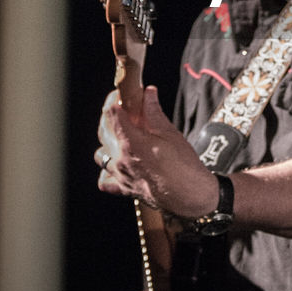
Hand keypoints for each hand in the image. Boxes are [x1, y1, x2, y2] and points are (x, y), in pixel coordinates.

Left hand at [95, 85, 217, 217]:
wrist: (191, 196)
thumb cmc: (184, 166)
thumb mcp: (170, 133)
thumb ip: (154, 112)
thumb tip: (148, 93)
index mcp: (131, 143)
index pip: (112, 115)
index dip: (115, 101)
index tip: (120, 95)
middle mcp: (121, 159)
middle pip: (103, 132)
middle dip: (109, 117)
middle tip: (122, 109)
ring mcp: (120, 176)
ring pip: (100, 154)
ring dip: (107, 142)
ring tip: (121, 137)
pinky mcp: (124, 189)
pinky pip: (105, 179)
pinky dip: (107, 171)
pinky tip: (118, 163)